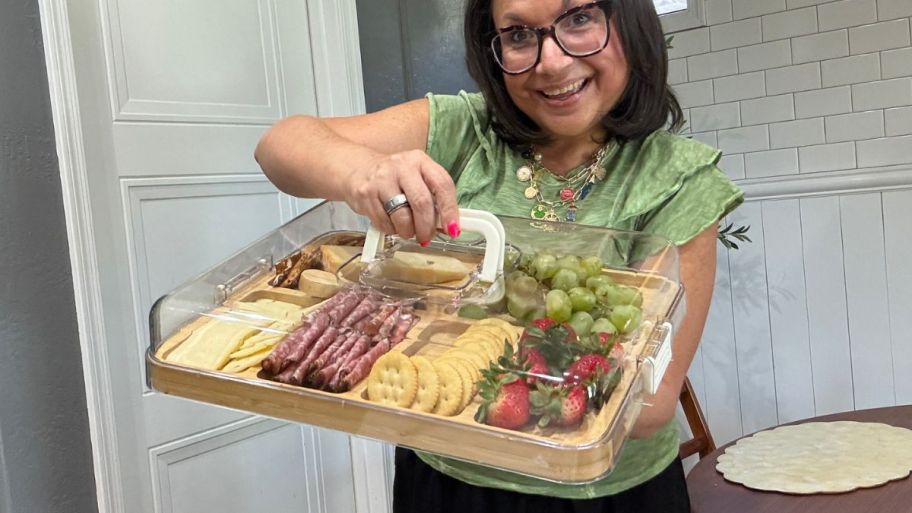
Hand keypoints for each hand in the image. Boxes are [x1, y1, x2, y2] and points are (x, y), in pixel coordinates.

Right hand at [344, 150, 459, 243]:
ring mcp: (381, 180)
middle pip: (422, 203)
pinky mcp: (365, 194)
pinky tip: (391, 223)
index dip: (449, 210)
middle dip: (427, 227)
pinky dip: (391, 230)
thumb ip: (433, 196)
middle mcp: (401, 166)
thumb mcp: (416, 177)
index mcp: (420, 161)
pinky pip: (384, 222)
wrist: (358, 169)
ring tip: (407, 230)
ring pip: (402, 217)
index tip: (453, 229)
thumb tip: (449, 226)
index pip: (442, 184)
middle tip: (426, 238)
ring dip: (408, 231)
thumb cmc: (395, 178)